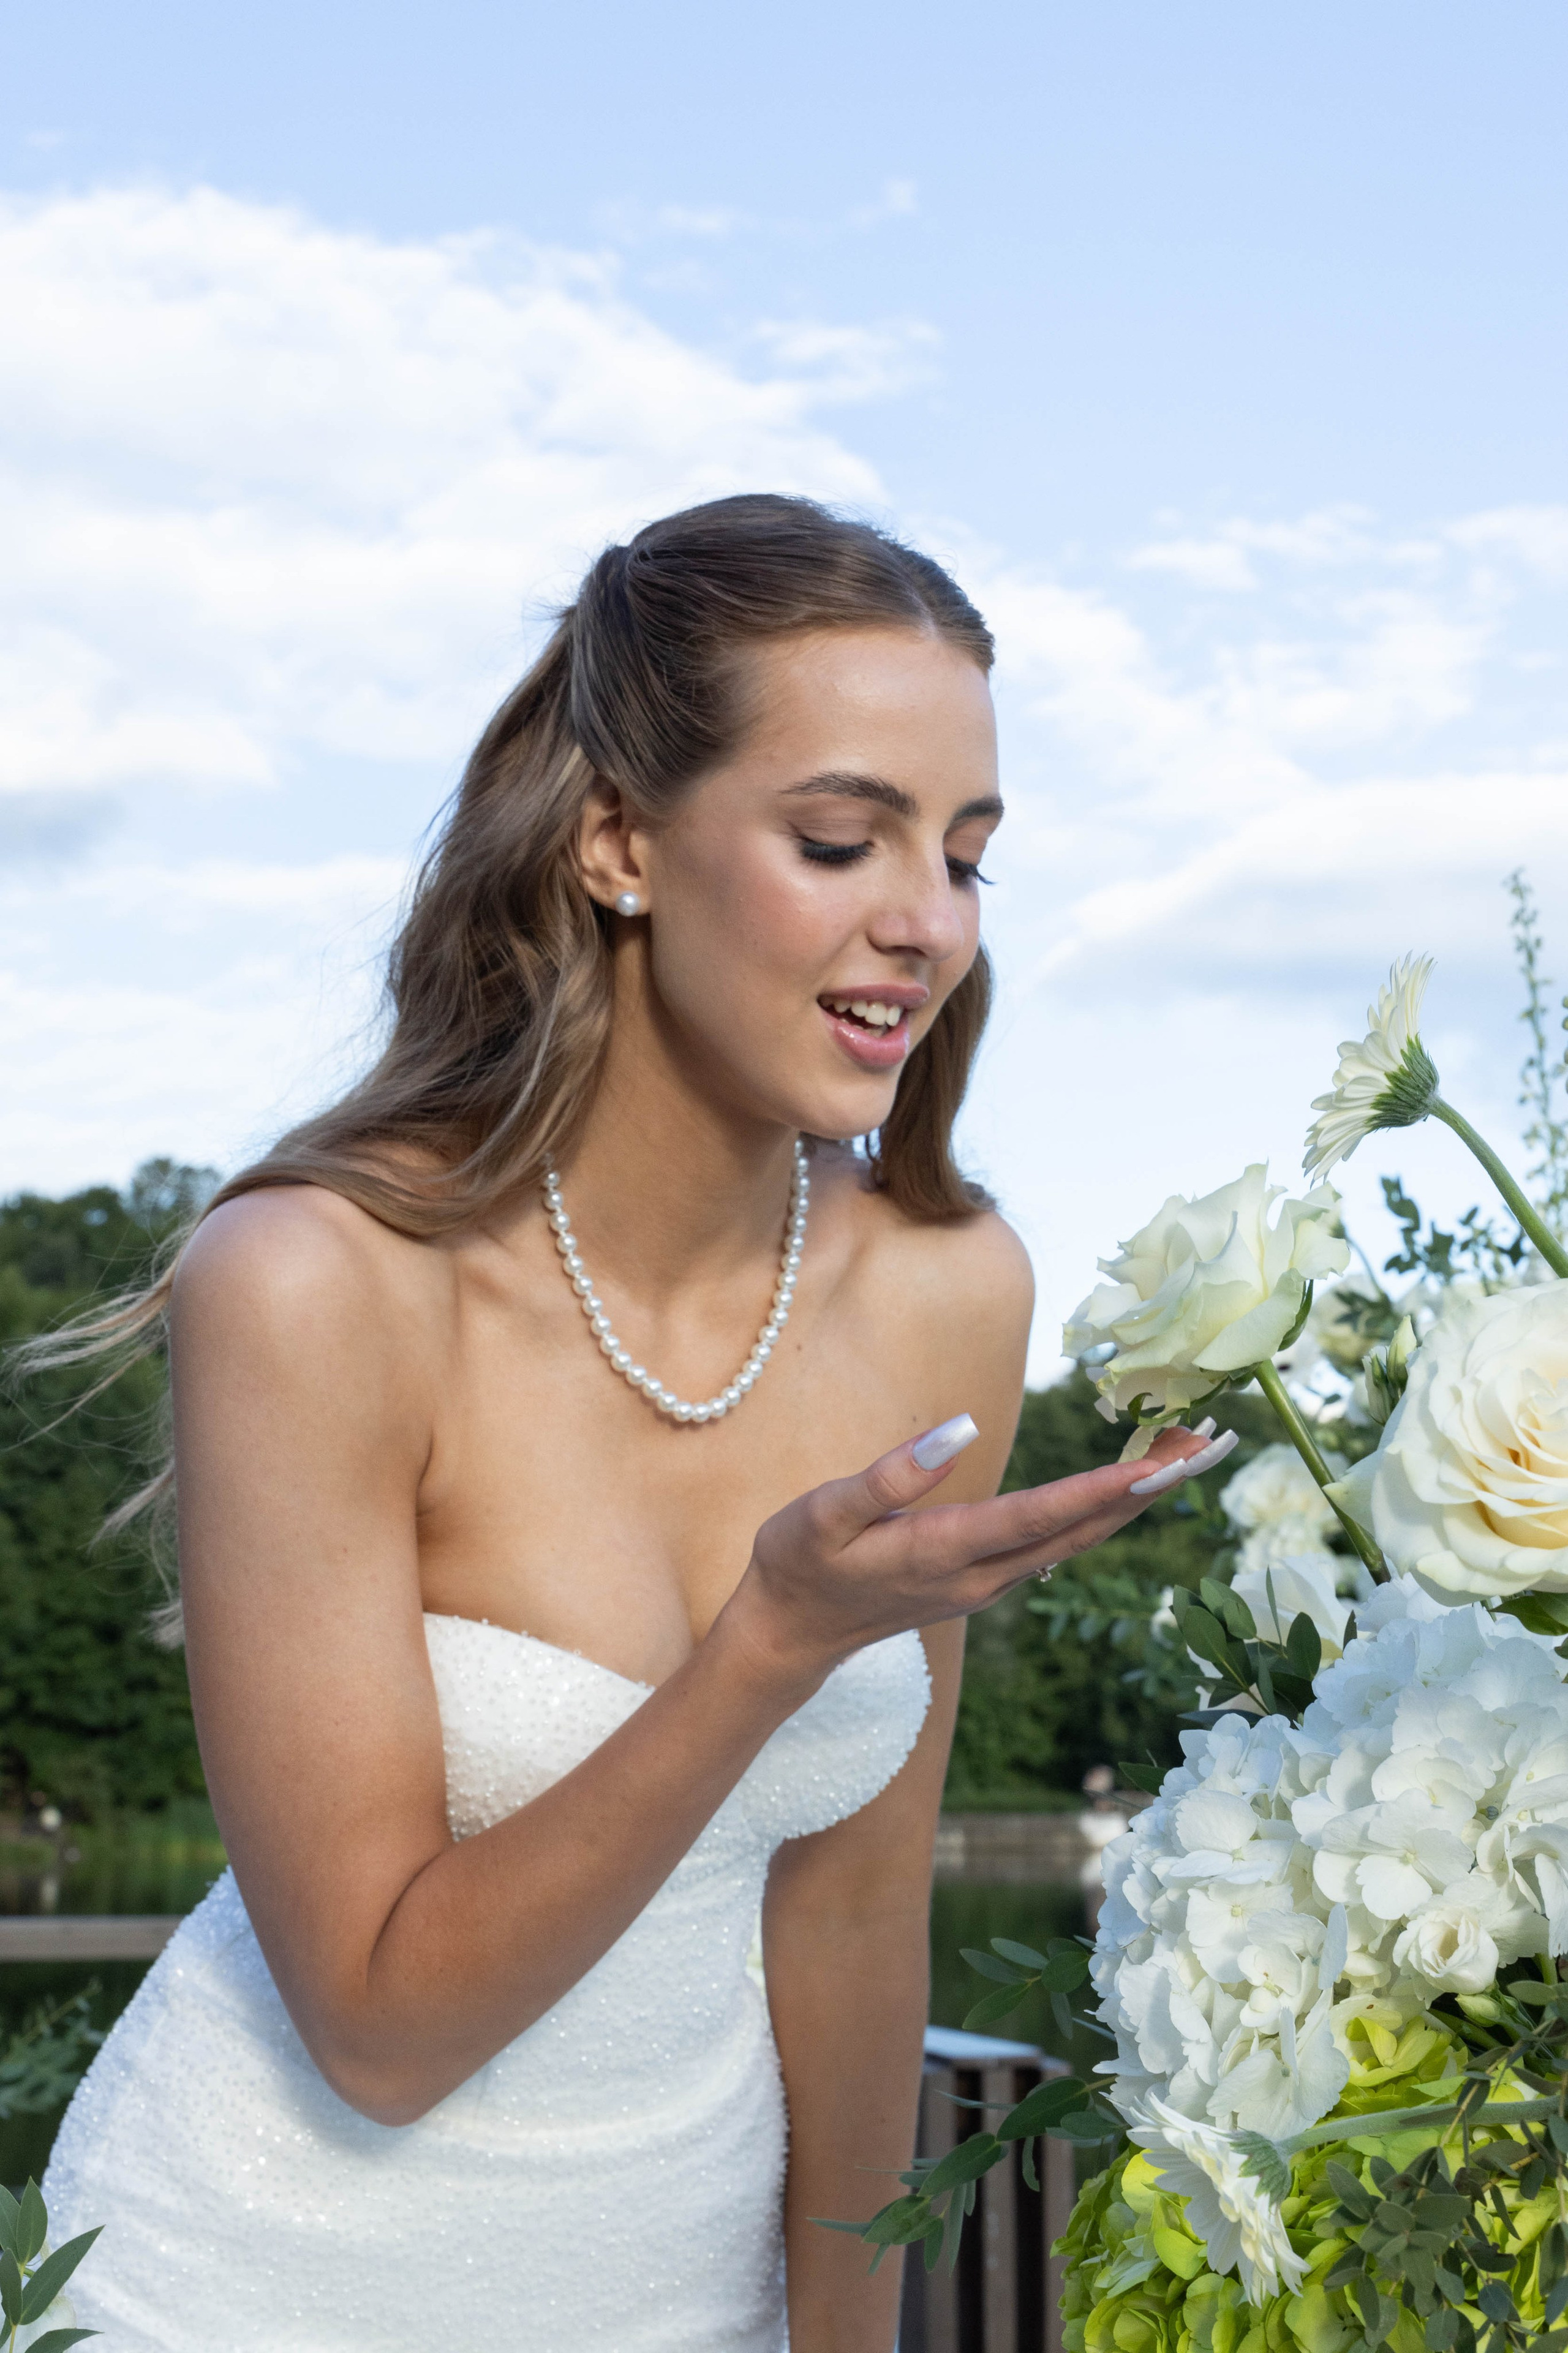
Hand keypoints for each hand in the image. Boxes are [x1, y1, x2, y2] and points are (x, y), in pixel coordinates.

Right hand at [724, 1416, 1237, 1684]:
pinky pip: (1062, 1541)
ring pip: (1081, 1537)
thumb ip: (891, 1475)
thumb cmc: (798, 1564)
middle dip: (1153, 1486)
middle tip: (1213, 1441)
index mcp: (946, 1551)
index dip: (1108, 1487)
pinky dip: (1106, 1509)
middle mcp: (984, 1575)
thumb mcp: (824, 1513)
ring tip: (1190, 1451)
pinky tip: (1133, 1485)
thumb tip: (963, 1429)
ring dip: (1140, 1496)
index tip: (1166, 1462)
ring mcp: (990, 1582)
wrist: (790, 1634)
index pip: (1043, 1516)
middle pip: (1086, 1529)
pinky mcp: (986, 1577)